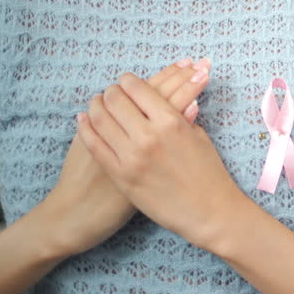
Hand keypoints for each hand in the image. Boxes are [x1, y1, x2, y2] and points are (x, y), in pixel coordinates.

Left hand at [51, 59, 209, 254]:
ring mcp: (131, 157)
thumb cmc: (209, 174)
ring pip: (100, 119)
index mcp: (171, 121)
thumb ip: (182, 115)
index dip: (129, 81)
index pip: (138, 88)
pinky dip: (86, 129)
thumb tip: (176, 98)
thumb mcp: (199, 137)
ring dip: (96, 106)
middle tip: (112, 93)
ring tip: (98, 105)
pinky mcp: (120, 176)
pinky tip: (84, 121)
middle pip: (115, 100)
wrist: (208, 212)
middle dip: (111, 91)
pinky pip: (94, 145)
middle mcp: (148, 136)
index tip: (127, 82)